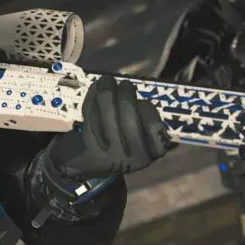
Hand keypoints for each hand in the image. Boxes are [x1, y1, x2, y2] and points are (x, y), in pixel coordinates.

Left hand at [33, 76, 170, 220]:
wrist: (93, 163)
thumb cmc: (124, 143)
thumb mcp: (144, 139)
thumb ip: (147, 119)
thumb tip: (138, 90)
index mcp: (152, 152)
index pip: (154, 126)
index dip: (147, 109)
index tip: (141, 101)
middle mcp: (133, 156)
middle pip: (129, 116)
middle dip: (126, 93)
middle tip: (125, 83)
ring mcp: (111, 153)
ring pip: (108, 113)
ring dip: (107, 91)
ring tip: (107, 80)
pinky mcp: (90, 146)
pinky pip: (92, 117)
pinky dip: (92, 99)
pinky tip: (95, 89)